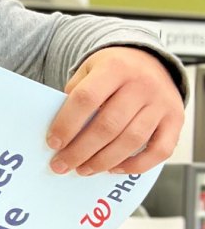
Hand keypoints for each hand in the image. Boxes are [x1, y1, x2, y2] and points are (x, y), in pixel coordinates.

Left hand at [46, 46, 183, 174]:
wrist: (149, 59)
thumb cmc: (113, 69)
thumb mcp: (89, 70)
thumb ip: (75, 96)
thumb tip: (60, 134)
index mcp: (115, 67)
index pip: (86, 99)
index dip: (66, 124)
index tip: (53, 143)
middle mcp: (142, 84)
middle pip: (108, 125)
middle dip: (80, 151)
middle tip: (62, 164)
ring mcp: (161, 103)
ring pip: (131, 141)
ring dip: (103, 161)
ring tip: (83, 169)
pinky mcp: (175, 119)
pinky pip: (160, 150)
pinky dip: (136, 165)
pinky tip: (114, 168)